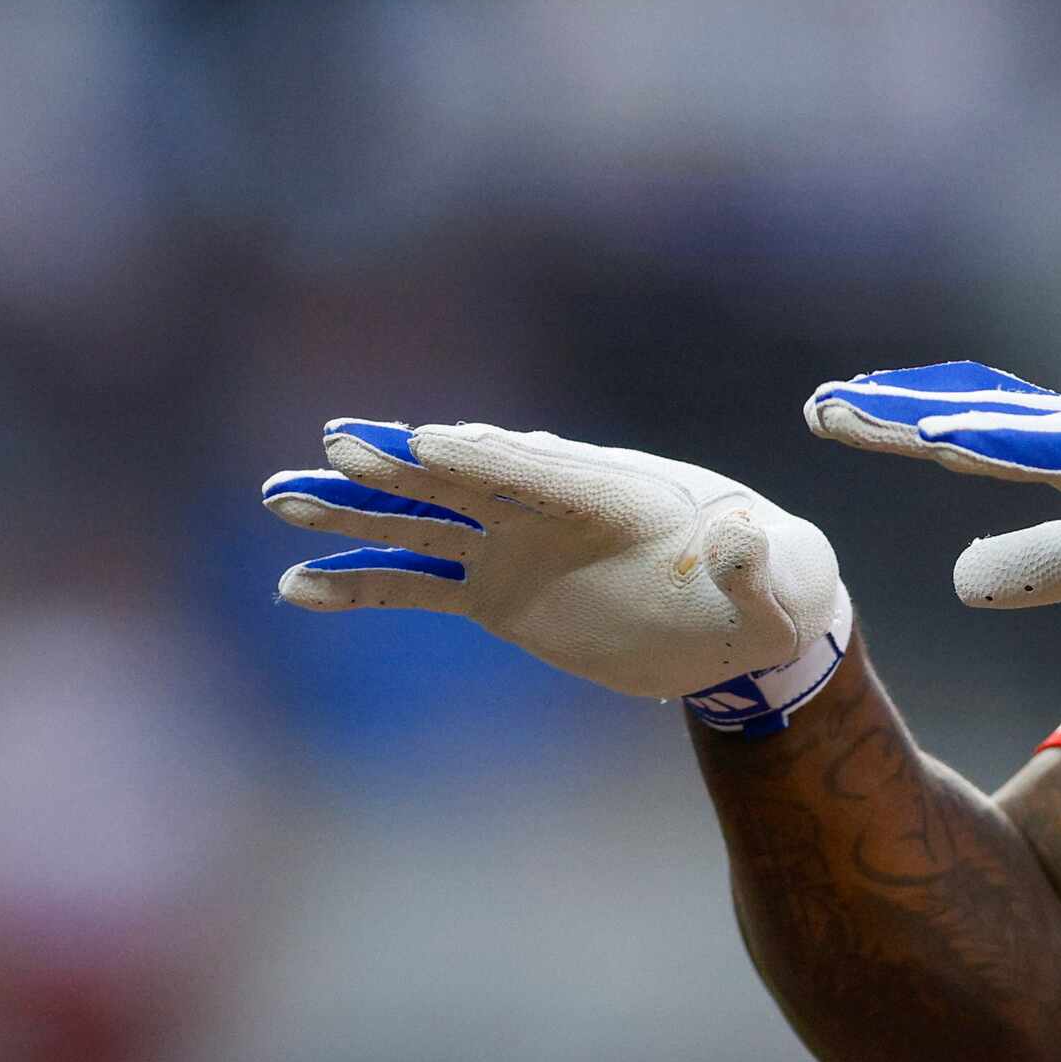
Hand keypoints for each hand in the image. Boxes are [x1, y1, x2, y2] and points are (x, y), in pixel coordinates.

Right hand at [263, 419, 850, 734]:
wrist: (744, 617)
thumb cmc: (769, 589)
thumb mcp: (777, 584)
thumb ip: (759, 565)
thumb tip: (743, 538)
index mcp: (619, 494)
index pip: (543, 470)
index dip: (489, 456)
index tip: (427, 444)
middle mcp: (554, 509)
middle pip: (467, 478)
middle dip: (403, 465)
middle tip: (334, 445)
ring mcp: (518, 546)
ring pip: (424, 521)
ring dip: (357, 512)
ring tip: (283, 499)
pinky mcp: (499, 592)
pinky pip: (419, 583)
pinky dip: (364, 582)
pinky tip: (299, 587)